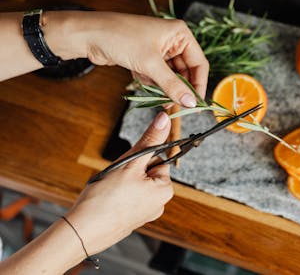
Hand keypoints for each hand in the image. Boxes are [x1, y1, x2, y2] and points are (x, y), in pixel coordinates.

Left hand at [45, 11, 208, 106]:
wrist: (88, 35)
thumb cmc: (120, 38)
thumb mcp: (150, 64)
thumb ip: (173, 85)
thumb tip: (191, 102)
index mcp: (180, 34)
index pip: (199, 64)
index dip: (199, 85)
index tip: (196, 105)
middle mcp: (173, 40)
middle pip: (186, 72)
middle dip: (180, 89)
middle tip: (177, 106)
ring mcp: (160, 50)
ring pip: (171, 76)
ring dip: (165, 88)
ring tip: (158, 98)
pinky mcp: (147, 58)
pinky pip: (158, 76)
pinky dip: (152, 83)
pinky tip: (141, 80)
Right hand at [64, 111, 173, 254]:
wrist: (81, 232)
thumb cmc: (106, 198)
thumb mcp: (130, 163)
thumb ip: (150, 140)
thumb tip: (165, 118)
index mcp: (165, 190)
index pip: (158, 159)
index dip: (139, 157)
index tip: (126, 165)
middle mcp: (159, 204)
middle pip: (146, 171)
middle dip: (129, 170)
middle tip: (115, 178)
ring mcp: (145, 214)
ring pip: (135, 183)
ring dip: (121, 181)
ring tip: (109, 190)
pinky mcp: (131, 220)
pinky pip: (127, 197)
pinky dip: (116, 194)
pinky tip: (106, 199)